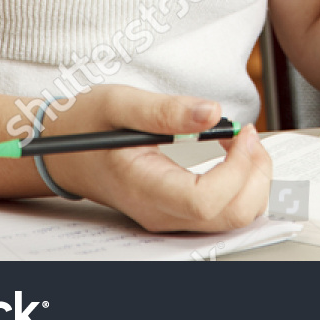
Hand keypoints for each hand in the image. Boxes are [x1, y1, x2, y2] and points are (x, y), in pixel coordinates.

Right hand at [38, 85, 272, 231]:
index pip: (205, 202)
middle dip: (256, 174)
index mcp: (144, 188)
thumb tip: (213, 113)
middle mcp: (160, 212)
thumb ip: (165, 110)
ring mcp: (171, 217)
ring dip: (254, 179)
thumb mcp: (119, 103)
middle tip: (248, 133)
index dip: (237, 169)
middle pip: (231, 216)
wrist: (64, 152)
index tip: (241, 131)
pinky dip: (244, 184)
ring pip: (235, 217)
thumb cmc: (87, 126)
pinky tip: (235, 154)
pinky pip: (226, 211)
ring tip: (244, 140)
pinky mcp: (179, 213)